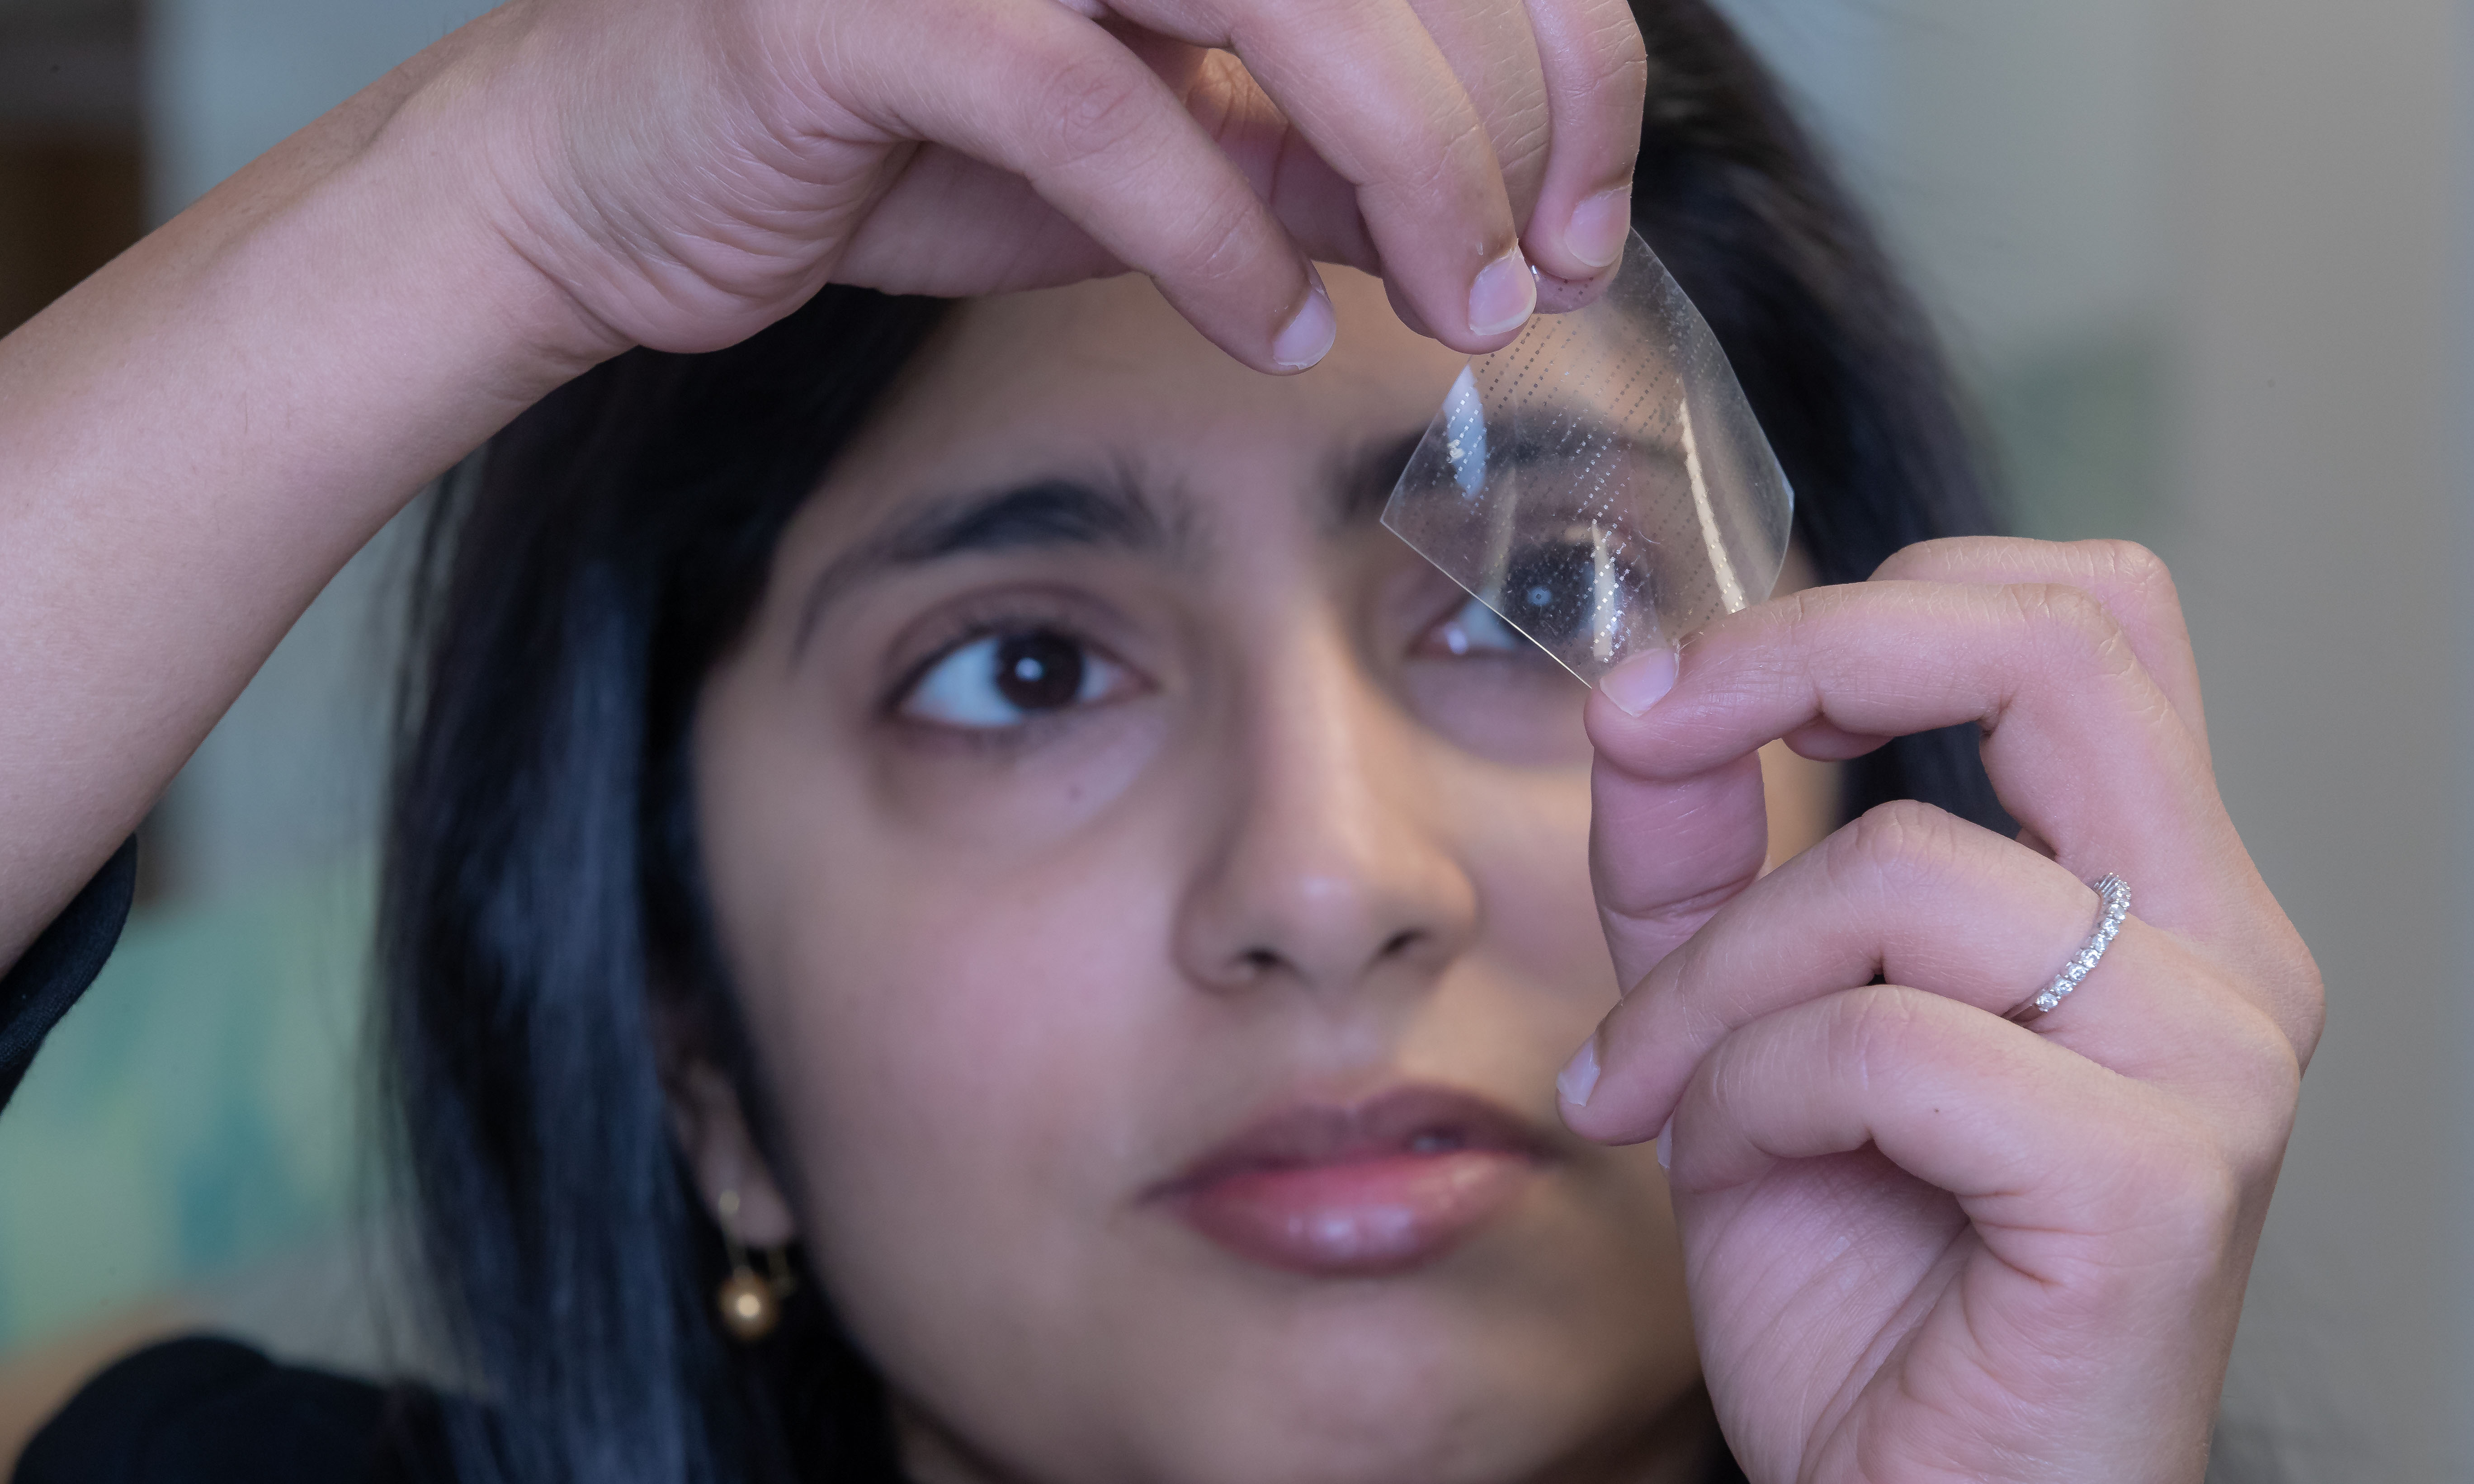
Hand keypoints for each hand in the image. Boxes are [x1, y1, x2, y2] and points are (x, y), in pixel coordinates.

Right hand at [401, 0, 1647, 368]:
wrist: (601, 189)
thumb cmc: (867, 148)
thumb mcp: (1133, 158)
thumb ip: (1287, 152)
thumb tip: (1456, 206)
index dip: (1550, 50)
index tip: (1584, 213)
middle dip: (1510, 114)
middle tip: (1545, 275)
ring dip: (1407, 159)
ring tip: (1457, 299)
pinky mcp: (860, 5)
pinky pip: (1099, 108)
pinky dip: (1216, 231)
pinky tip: (1278, 332)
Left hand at [1560, 538, 2321, 1482]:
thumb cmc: (1859, 1288)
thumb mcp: (1739, 1023)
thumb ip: (1699, 857)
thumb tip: (1646, 695)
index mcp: (2155, 894)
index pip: (2076, 619)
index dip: (1869, 601)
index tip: (1688, 681)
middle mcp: (2226, 953)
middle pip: (2047, 650)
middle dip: (1803, 655)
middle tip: (1644, 727)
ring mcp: (2212, 1064)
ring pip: (1893, 872)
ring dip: (1712, 981)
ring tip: (1662, 1094)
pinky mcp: (2156, 1181)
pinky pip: (1881, 1041)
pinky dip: (1746, 1093)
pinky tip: (1727, 1167)